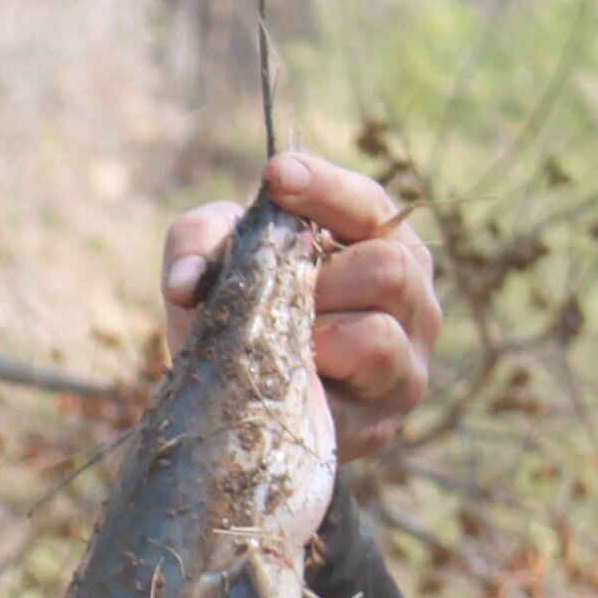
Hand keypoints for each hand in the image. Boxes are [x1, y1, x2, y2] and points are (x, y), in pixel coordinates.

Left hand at [159, 151, 439, 463]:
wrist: (233, 413)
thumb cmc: (238, 320)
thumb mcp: (214, 267)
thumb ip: (199, 242)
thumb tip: (186, 281)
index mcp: (382, 248)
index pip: (369, 205)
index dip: (325, 188)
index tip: (276, 175)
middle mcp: (411, 302)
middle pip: (387, 266)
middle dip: (319, 275)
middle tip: (276, 292)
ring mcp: (405, 364)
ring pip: (377, 332)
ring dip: (315, 327)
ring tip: (282, 337)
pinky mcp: (380, 422)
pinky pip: (357, 382)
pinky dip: (316, 369)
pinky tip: (287, 374)